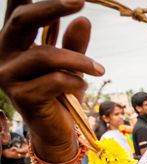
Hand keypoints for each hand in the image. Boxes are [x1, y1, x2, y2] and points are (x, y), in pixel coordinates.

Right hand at [0, 0, 103, 156]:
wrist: (56, 130)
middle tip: (80, 2)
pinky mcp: (22, 97)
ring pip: (44, 55)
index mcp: (13, 43)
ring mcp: (9, 77)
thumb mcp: (71, 65)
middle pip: (21, 20)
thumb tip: (83, 20)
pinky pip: (54, 80)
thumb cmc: (61, 94)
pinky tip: (81, 87)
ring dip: (78, 59)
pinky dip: (74, 81)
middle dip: (53, 7)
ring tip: (99, 69)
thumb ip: (74, 44)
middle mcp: (3, 55)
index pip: (15, 10)